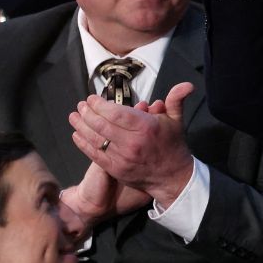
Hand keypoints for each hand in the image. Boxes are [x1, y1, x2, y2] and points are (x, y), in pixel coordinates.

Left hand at [69, 82, 195, 205]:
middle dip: (87, 113)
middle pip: (101, 124)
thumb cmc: (173, 146)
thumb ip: (176, 100)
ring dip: (81, 126)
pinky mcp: (115, 169)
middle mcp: (132, 143)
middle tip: (81, 105)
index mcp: (146, 128)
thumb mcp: (176, 121)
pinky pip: (94, 154)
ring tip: (74, 116)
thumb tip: (188, 84)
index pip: (115, 113)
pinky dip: (83, 143)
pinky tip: (77, 134)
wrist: (173, 177)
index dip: (100, 104)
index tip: (92, 98)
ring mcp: (122, 157)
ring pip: (95, 139)